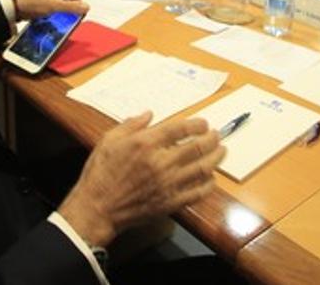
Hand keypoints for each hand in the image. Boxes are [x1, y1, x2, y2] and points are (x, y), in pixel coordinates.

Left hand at [13, 0, 87, 19]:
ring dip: (63, 10)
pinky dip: (57, 11)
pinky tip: (51, 15)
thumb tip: (87, 7)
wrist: (17, 8)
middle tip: (65, 15)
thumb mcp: (55, 6)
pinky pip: (57, 5)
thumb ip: (72, 7)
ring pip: (64, 2)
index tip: (74, 12)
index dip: (77, 3)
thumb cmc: (34, 3)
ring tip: (56, 15)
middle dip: (69, 8)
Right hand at [58, 112, 224, 246]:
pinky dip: (208, 184)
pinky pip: (197, 192)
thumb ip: (131, 124)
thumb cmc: (101, 172)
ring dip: (216, 158)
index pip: (180, 129)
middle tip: (217, 135)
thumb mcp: (109, 140)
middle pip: (197, 147)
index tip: (203, 123)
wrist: (98, 207)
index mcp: (146, 143)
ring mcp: (168, 184)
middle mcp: (161, 162)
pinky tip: (211, 178)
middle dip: (211, 139)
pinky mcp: (171, 202)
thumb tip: (149, 114)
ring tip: (221, 151)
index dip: (196, 125)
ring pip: (202, 168)